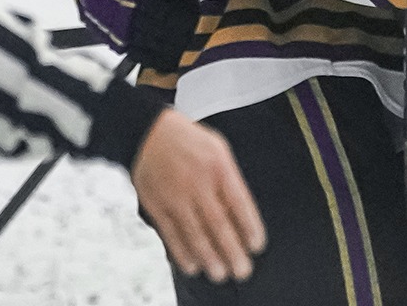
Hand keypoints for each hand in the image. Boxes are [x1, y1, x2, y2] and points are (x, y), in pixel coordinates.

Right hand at [131, 108, 265, 282]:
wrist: (150, 131)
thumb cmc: (190, 141)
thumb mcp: (219, 150)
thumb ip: (230, 180)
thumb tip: (241, 215)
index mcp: (218, 166)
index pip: (240, 203)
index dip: (249, 227)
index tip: (256, 246)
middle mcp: (197, 182)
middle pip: (218, 223)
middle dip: (232, 251)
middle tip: (242, 270)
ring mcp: (175, 195)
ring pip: (194, 233)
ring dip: (209, 257)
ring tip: (220, 274)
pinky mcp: (156, 205)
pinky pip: (170, 234)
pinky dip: (181, 252)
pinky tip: (192, 265)